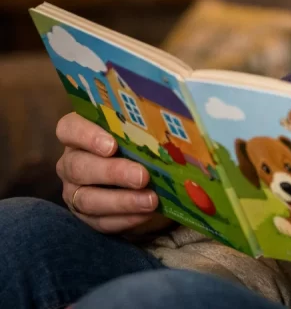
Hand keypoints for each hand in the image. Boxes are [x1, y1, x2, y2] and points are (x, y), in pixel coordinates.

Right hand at [55, 112, 169, 234]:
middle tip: (142, 176)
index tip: (112, 146)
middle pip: (80, 167)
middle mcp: (71, 161)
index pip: (69, 129)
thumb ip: (143, 124)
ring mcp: (74, 190)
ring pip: (87, 199)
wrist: (142, 172)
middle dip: (113, 173)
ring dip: (122, 201)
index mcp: (79, 133)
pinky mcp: (85, 215)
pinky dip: (124, 219)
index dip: (87, 136)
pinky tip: (146, 214)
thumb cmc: (138, 140)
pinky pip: (99, 221)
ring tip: (151, 200)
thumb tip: (167, 123)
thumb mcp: (138, 129)